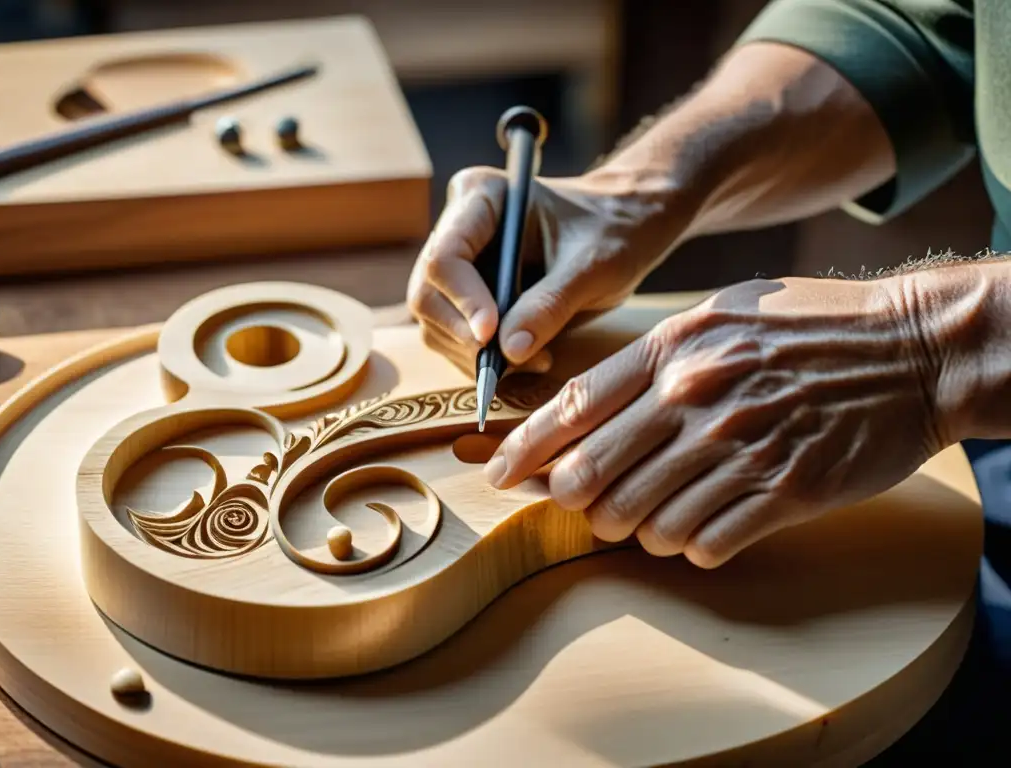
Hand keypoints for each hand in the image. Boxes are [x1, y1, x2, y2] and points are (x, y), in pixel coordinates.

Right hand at [406, 166, 683, 376]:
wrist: (624, 233)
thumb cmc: (612, 232)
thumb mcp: (593, 266)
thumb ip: (550, 305)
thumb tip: (508, 352)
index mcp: (480, 198)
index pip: (445, 256)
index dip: (463, 300)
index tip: (491, 335)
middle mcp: (458, 229)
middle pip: (428, 295)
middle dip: (465, 335)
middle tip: (511, 361)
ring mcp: (459, 267)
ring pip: (435, 324)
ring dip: (475, 355)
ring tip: (535, 360)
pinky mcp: (467, 298)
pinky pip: (454, 339)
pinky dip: (483, 361)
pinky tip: (527, 360)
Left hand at [483, 276, 943, 567]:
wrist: (914, 349)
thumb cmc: (811, 327)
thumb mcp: (723, 313)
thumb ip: (655, 356)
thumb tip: (589, 407)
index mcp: (675, 347)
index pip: (575, 407)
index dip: (525, 448)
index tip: (497, 474)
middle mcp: (698, 396)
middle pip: (594, 472)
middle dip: (573, 500)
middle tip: (580, 508)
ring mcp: (742, 446)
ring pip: (646, 518)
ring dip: (635, 529)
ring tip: (648, 520)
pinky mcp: (785, 490)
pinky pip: (705, 542)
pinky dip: (690, 547)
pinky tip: (699, 533)